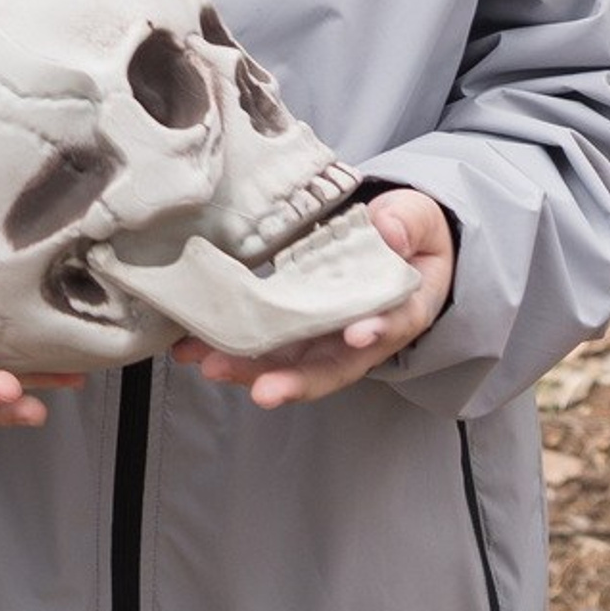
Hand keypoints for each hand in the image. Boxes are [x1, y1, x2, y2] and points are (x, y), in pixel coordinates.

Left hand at [172, 190, 455, 409]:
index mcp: (401, 309)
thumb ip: (406, 223)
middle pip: (330, 366)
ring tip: (210, 366)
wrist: (392, 243)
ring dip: (250, 369)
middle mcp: (361, 336)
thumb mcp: (416, 220)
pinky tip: (193, 347)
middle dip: (295, 380)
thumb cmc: (408, 234)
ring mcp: (323, 336)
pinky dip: (230, 348)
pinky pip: (263, 343)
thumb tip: (389, 229)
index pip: (391, 325)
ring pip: (289, 363)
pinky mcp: (293, 327)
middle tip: (263, 390)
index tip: (356, 335)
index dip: (374, 331)